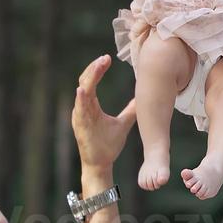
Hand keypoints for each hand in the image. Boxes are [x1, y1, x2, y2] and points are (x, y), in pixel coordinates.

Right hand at [70, 55, 137, 171]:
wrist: (100, 164)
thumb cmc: (107, 145)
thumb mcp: (122, 124)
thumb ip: (130, 111)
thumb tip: (142, 101)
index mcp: (91, 106)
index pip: (91, 82)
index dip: (98, 69)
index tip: (107, 58)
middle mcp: (83, 109)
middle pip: (85, 82)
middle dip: (94, 69)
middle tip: (104, 57)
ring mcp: (80, 117)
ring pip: (82, 93)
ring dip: (89, 79)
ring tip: (98, 65)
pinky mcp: (81, 127)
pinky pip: (80, 111)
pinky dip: (81, 100)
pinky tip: (83, 90)